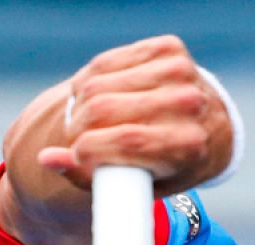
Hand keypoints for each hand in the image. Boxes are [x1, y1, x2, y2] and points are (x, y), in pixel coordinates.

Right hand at [43, 35, 235, 195]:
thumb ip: (90, 177)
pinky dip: (94, 80)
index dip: (90, 148)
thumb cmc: (166, 164)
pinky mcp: (169, 49)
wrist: (208, 129)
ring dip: (83, 104)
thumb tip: (46, 159)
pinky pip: (108, 62)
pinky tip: (103, 95)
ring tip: (90, 120)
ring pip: (99, 83)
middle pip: (104, 109)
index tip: (77, 155)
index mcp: (190, 144)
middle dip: (79, 126)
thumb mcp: (137, 185)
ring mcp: (181, 71)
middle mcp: (190, 103)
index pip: (128, 141)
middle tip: (78, 138)